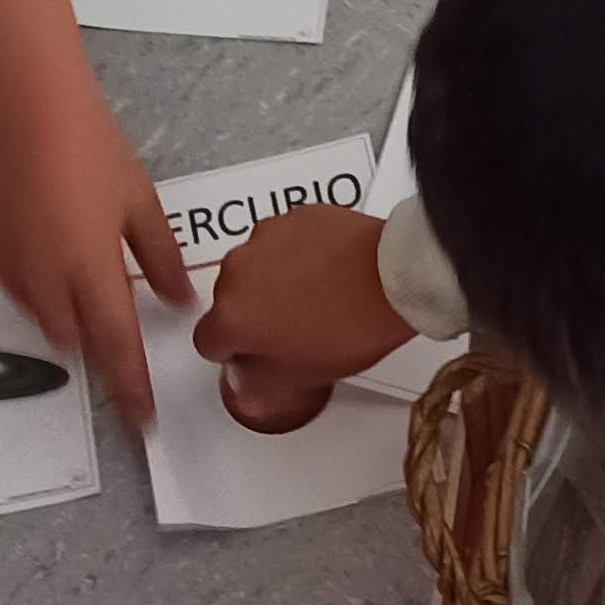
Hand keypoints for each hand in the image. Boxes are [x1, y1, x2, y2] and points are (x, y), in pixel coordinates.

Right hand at [0, 0, 187, 424]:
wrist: (25, 103)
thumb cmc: (91, 145)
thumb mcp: (141, 202)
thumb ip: (160, 259)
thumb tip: (179, 302)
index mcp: (91, 270)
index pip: (117, 349)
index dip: (130, 389)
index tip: (142, 422)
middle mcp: (44, 279)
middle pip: (75, 341)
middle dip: (96, 346)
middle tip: (117, 330)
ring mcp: (6, 265)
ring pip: (39, 316)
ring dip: (64, 313)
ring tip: (80, 270)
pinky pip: (10, 282)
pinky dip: (32, 280)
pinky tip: (45, 242)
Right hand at [194, 206, 419, 432]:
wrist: (396, 278)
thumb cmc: (354, 324)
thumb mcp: (304, 375)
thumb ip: (260, 385)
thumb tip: (247, 387)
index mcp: (232, 316)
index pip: (208, 342)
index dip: (233, 353)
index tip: (252, 355)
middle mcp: (238, 271)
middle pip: (229, 301)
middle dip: (253, 316)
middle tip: (290, 330)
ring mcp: (265, 238)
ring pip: (255, 268)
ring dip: (273, 282)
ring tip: (314, 298)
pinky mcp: (294, 216)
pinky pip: (283, 241)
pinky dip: (296, 254)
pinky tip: (326, 272)